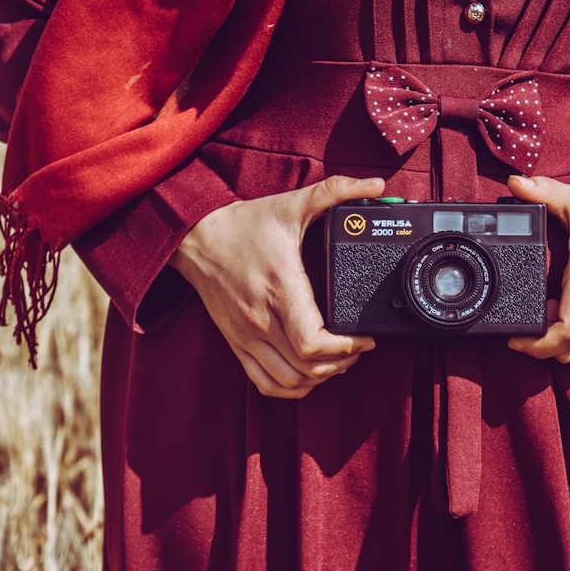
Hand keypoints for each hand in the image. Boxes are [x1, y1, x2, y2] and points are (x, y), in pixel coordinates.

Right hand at [169, 175, 385, 398]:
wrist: (195, 238)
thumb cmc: (245, 225)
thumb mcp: (291, 204)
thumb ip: (335, 192)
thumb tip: (374, 183)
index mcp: (280, 288)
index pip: (313, 342)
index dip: (346, 349)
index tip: (364, 338)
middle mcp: (261, 318)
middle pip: (307, 367)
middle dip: (341, 364)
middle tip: (358, 349)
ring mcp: (247, 336)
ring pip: (289, 381)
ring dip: (319, 379)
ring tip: (338, 361)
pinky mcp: (237, 343)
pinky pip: (265, 383)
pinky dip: (291, 388)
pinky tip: (308, 375)